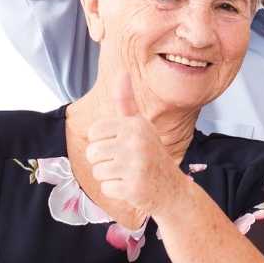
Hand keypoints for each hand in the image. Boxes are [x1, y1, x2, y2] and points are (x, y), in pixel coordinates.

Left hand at [84, 74, 182, 221]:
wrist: (172, 187)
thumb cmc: (150, 153)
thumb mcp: (140, 125)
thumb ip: (126, 101)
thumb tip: (122, 72)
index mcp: (135, 124)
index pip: (94, 131)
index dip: (102, 141)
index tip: (119, 145)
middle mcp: (136, 141)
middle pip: (92, 152)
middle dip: (103, 160)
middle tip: (124, 162)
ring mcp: (135, 165)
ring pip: (96, 171)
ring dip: (109, 176)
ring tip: (127, 173)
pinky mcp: (133, 187)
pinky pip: (106, 188)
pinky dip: (116, 191)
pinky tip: (131, 186)